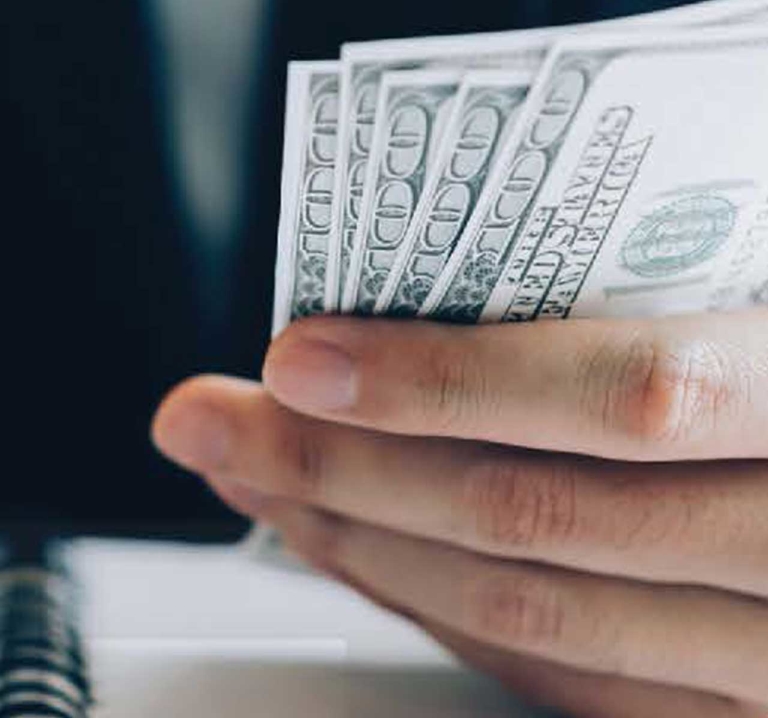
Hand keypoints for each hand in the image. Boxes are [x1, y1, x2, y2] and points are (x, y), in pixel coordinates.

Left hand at [153, 309, 767, 717]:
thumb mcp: (760, 257)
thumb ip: (650, 281)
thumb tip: (453, 279)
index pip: (618, 396)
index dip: (442, 380)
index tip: (298, 356)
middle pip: (528, 521)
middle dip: (344, 471)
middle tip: (217, 421)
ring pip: (527, 615)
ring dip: (363, 546)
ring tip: (256, 483)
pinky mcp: (733, 708)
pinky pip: (563, 675)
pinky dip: (439, 612)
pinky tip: (360, 555)